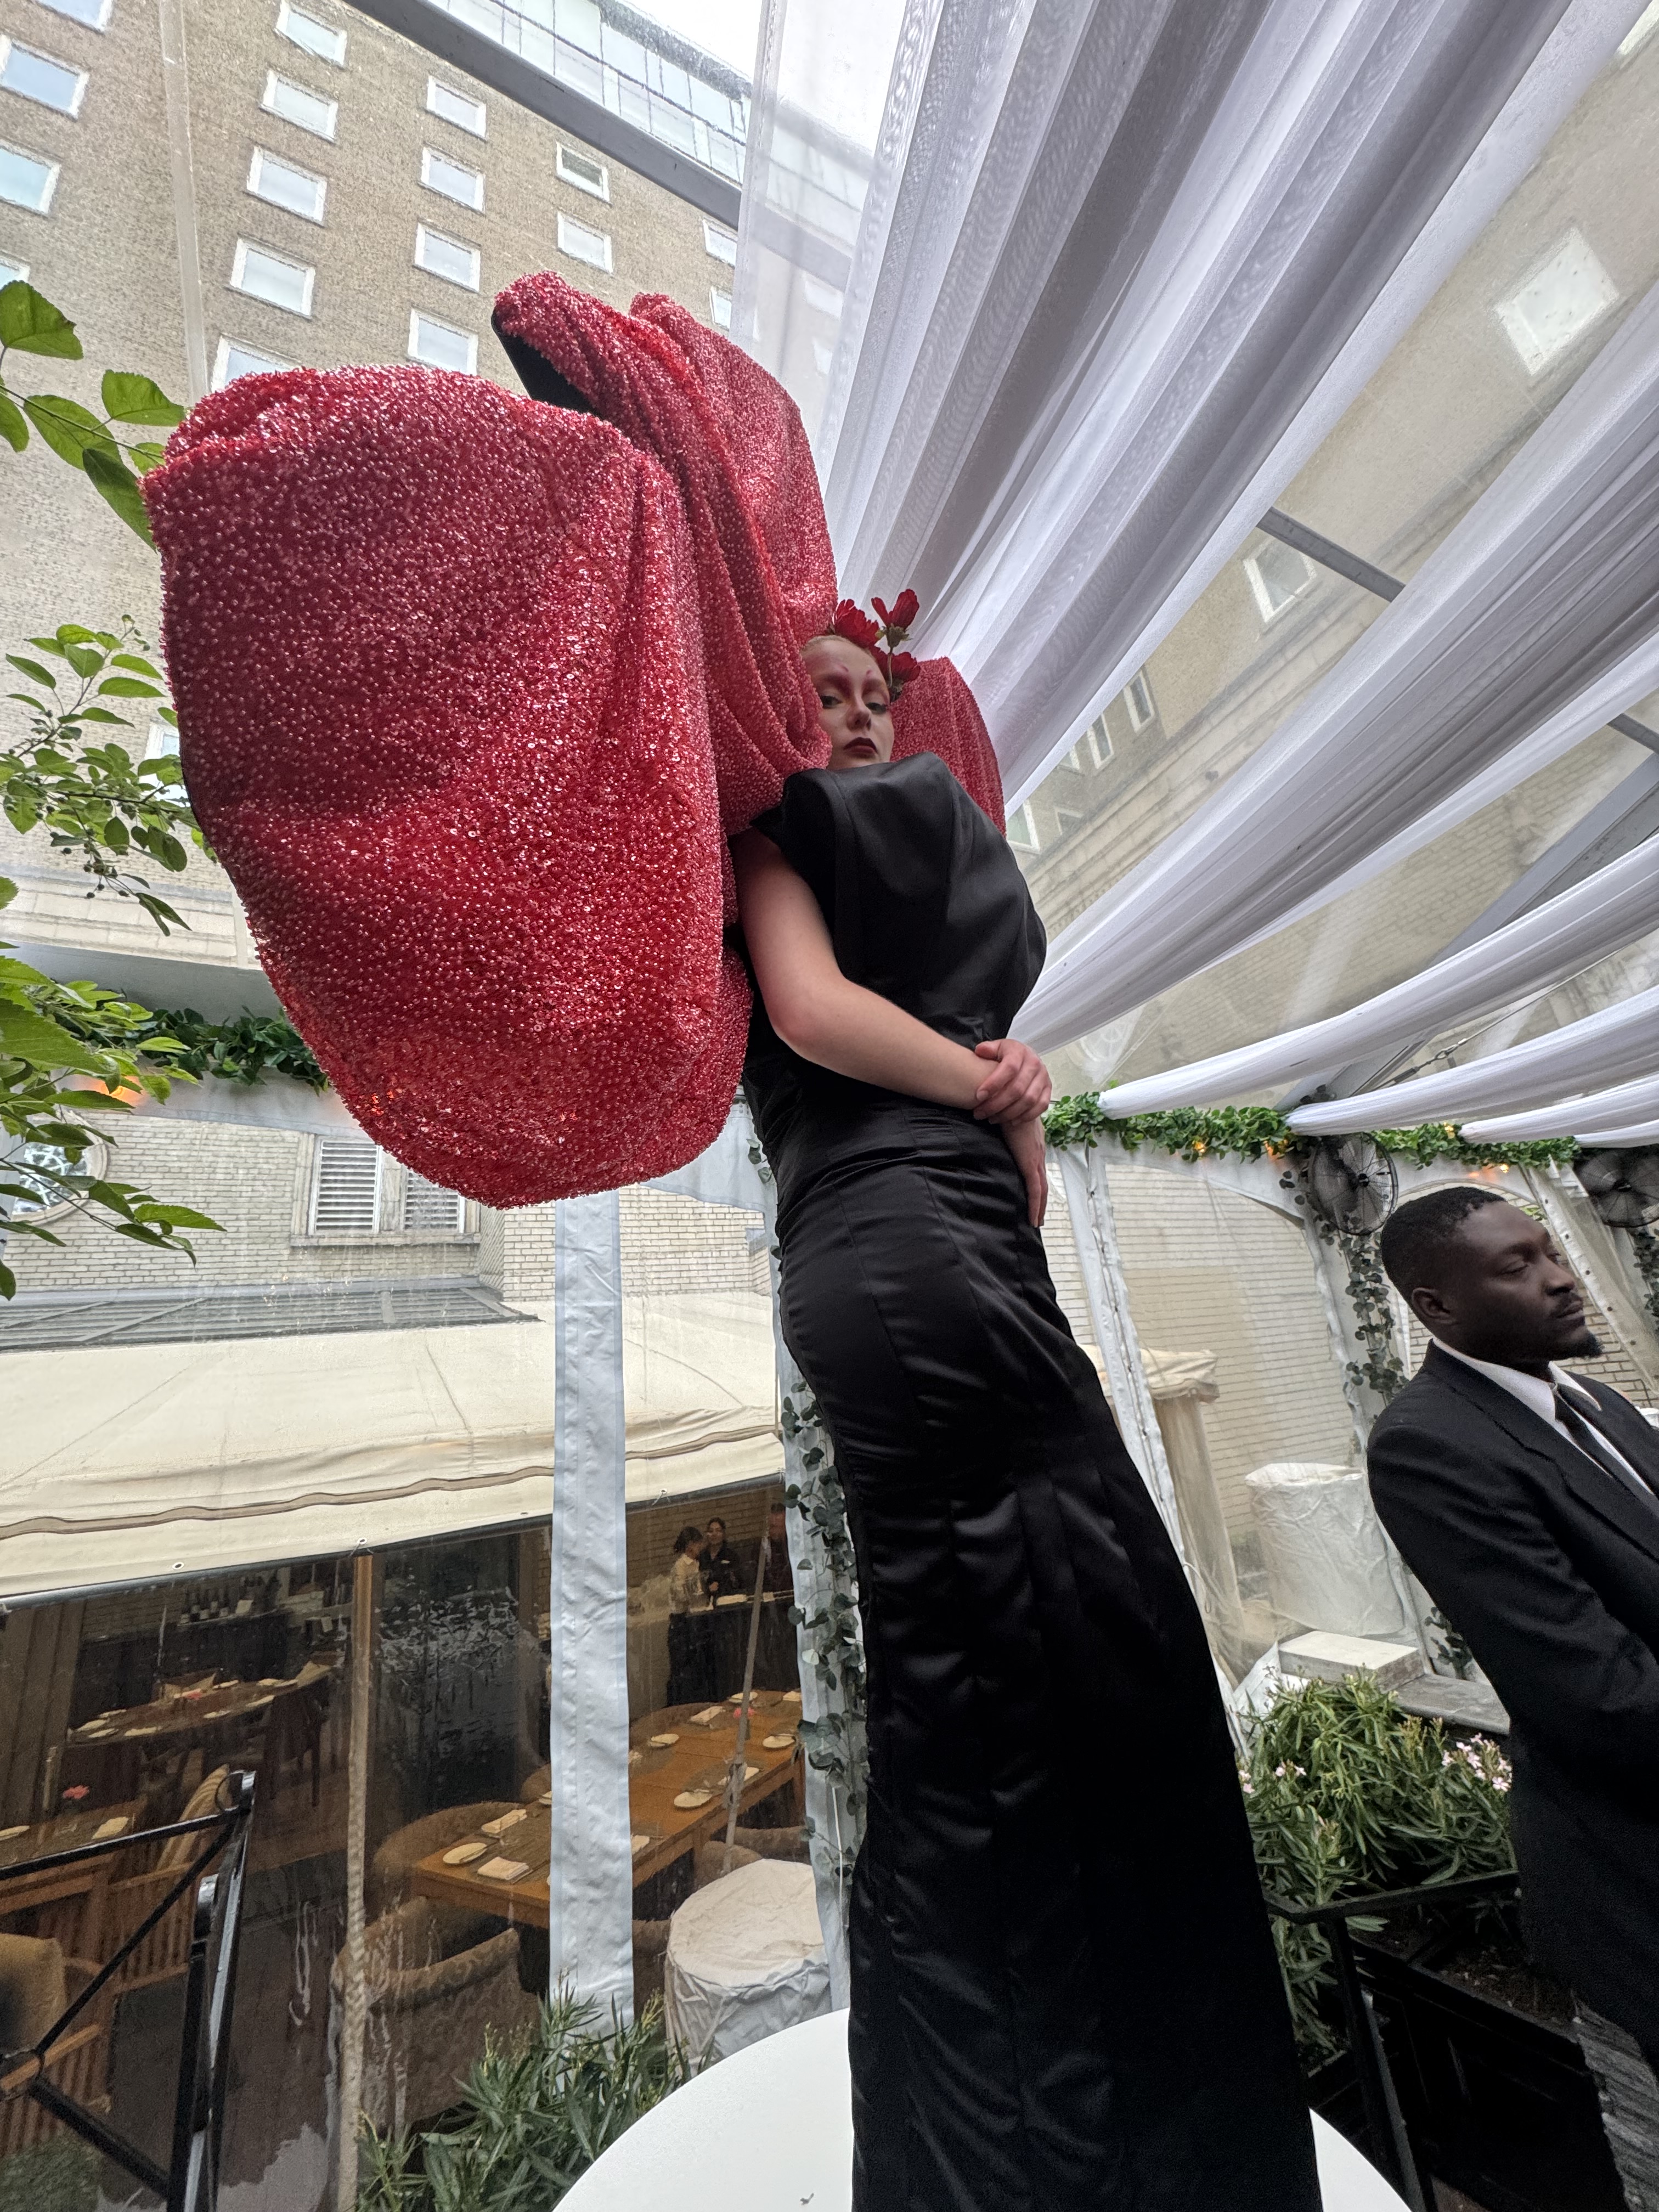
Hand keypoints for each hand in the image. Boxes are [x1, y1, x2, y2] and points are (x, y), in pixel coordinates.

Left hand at [973, 1038, 1051, 1125]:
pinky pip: (1040, 1106)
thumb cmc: (1007, 1056)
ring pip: (1028, 1100)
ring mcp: (1044, 1078)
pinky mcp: (1048, 1090)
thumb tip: (980, 1051)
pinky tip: (1010, 1121)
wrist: (1025, 1059)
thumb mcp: (996, 1048)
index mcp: (1020, 1051)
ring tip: (992, 1118)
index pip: (1009, 1068)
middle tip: (980, 1113)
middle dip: (996, 1104)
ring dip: (1008, 1113)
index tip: (979, 1095)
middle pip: (1017, 1088)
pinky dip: (1025, 1116)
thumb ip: (987, 1049)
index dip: (994, 1083)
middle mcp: (1035, 1064)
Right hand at [1000, 1112, 1048, 1228]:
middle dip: (1041, 1201)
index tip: (1034, 1195)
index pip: (1036, 1168)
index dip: (1037, 1183)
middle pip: (1042, 1183)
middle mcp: (1038, 1153)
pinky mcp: (1030, 1163)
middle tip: (1038, 1216)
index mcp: (1033, 1144)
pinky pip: (1035, 1189)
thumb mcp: (1006, 1121)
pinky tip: (1033, 1217)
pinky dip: (1035, 1205)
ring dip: (1039, 1207)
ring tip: (1036, 1222)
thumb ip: (1006, 1129)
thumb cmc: (1004, 1107)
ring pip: (1041, 1190)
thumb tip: (997, 1131)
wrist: (1009, 1100)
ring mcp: (1036, 1159)